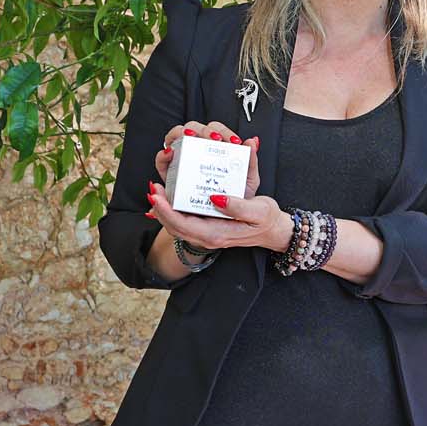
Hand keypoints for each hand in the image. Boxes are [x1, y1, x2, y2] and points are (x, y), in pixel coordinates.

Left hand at [146, 182, 290, 252]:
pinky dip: (171, 212)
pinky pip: (183, 223)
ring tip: (156, 191)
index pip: (184, 225)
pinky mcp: (207, 228)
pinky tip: (167, 198)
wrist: (274, 231)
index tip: (158, 194)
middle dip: (160, 208)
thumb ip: (237, 206)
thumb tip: (216, 198)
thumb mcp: (258, 210)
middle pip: (174, 227)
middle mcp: (208, 237)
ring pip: (176, 226)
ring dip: (163, 210)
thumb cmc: (267, 219)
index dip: (167, 211)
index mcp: (217, 234)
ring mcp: (206, 235)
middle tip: (152, 188)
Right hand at [154, 120, 260, 197]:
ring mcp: (182, 159)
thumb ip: (250, 162)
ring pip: (175, 137)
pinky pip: (162, 160)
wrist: (224, 219)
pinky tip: (170, 154)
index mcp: (216, 148)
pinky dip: (163, 156)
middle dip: (201, 131)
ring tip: (189, 139)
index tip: (232, 141)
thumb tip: (253, 141)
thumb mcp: (247, 181)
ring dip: (180, 135)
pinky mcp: (170, 173)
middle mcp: (198, 150)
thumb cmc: (235, 197)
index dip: (221, 130)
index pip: (216, 129)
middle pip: (193, 128)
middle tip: (213, 140)